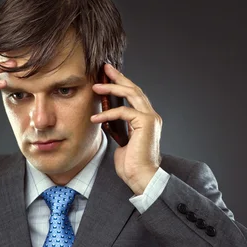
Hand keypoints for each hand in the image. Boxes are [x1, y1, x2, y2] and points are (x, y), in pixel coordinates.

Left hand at [90, 63, 162, 194]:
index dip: (121, 84)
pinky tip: (95, 118)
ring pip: (132, 94)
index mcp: (146, 120)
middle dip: (118, 77)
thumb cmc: (132, 165)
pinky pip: (124, 112)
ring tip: (96, 86)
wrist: (142, 178)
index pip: (134, 96)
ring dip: (112, 88)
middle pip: (134, 89)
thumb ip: (117, 128)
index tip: (107, 76)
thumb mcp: (121, 142)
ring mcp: (151, 118)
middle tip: (104, 68)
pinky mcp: (146, 123)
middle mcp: (151, 116)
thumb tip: (106, 121)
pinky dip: (108, 114)